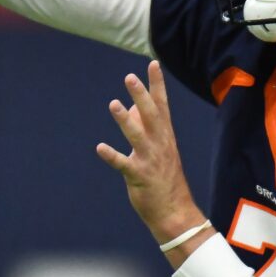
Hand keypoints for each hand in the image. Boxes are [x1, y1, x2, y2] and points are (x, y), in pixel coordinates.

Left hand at [96, 61, 213, 264]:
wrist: (175, 212)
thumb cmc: (164, 178)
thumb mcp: (159, 149)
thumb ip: (146, 127)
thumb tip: (131, 106)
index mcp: (165, 136)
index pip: (162, 105)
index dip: (157, 84)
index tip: (153, 64)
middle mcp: (160, 144)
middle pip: (150, 115)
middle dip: (141, 95)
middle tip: (130, 76)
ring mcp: (150, 160)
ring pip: (137, 136)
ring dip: (125, 120)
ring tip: (114, 104)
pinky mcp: (140, 177)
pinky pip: (124, 164)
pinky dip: (113, 156)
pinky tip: (100, 148)